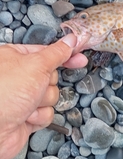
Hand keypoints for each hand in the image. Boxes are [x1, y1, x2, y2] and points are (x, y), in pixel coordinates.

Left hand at [0, 34, 86, 158]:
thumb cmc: (3, 93)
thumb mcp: (36, 65)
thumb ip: (57, 53)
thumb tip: (70, 41)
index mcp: (15, 57)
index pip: (46, 52)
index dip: (64, 55)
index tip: (79, 58)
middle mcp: (18, 77)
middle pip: (52, 76)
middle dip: (48, 85)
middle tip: (37, 86)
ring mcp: (22, 97)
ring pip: (51, 96)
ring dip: (43, 102)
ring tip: (27, 104)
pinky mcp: (26, 116)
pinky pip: (46, 113)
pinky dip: (39, 116)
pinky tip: (26, 117)